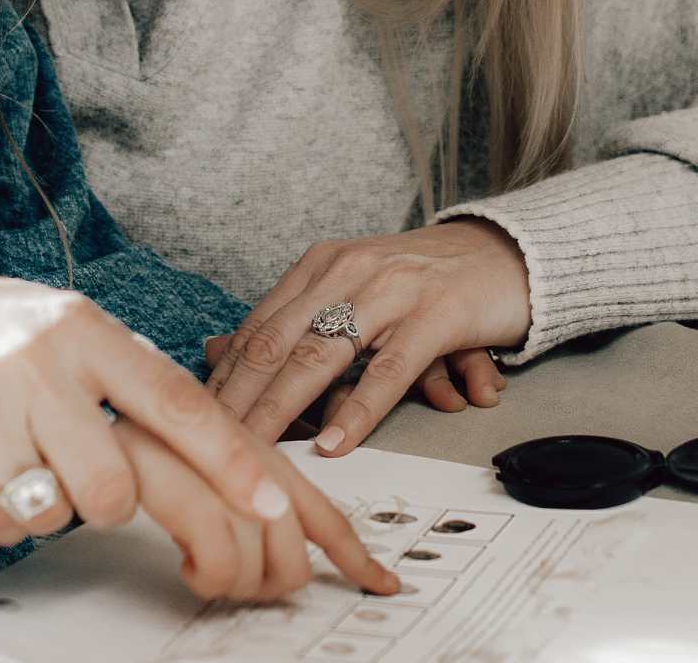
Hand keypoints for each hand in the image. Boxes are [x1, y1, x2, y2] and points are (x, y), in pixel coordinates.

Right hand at [0, 265, 393, 596]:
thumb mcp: (65, 330)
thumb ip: (125, 382)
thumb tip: (200, 449)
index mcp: (89, 331)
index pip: (179, 402)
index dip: (234, 460)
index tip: (281, 509)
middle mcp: (46, 369)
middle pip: (128, 482)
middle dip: (151, 520)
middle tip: (166, 539)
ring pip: (67, 512)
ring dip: (60, 504)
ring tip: (29, 458)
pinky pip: (4, 526)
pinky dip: (1, 510)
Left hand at [205, 219, 531, 455]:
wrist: (504, 254)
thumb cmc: (421, 283)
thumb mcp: (351, 291)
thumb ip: (295, 322)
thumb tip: (220, 351)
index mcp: (320, 265)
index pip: (258, 325)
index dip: (225, 374)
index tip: (197, 414)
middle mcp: (347, 271)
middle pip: (277, 341)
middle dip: (238, 396)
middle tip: (209, 440)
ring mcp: (390, 291)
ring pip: (321, 356)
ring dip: (282, 408)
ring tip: (254, 447)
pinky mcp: (435, 315)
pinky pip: (388, 370)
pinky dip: (357, 410)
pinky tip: (333, 443)